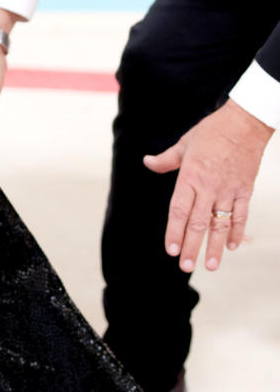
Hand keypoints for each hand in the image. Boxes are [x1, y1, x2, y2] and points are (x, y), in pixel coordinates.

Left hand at [151, 100, 272, 272]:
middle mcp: (209, 187)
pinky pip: (241, 215)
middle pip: (198, 223)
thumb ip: (166, 160)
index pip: (179, 210)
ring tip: (211, 266)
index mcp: (190, 176)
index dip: (174, 231)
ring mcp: (228, 190)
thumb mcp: (184, 143)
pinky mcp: (244, 190)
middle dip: (191, 247)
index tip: (170, 250)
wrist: (244, 123)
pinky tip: (232, 246)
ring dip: (215, 247)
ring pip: (220, 224)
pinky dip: (237, 232)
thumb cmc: (211, 132)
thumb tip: (147, 162)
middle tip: (185, 267)